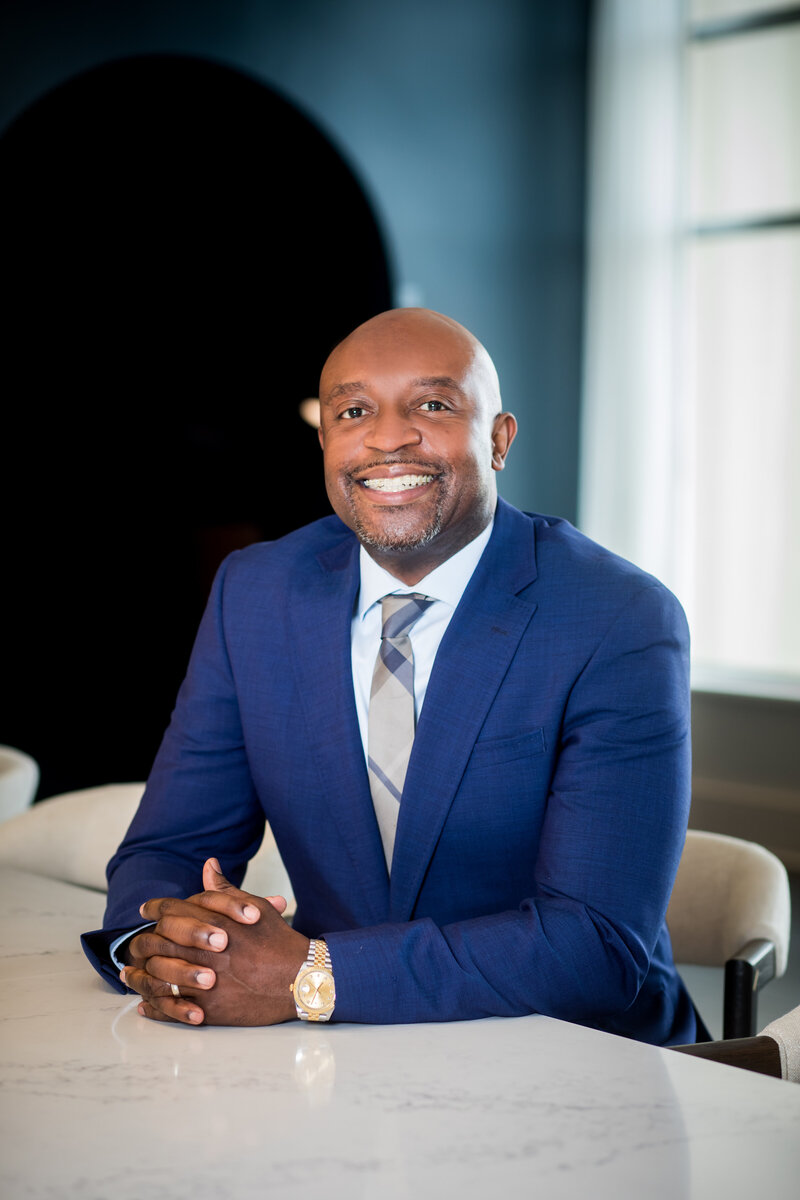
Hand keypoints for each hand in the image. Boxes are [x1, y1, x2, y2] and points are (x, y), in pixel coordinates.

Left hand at [121, 859, 307, 1026]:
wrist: (300, 977)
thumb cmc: (278, 941)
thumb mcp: (253, 907)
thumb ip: (224, 890)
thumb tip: (208, 865)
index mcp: (213, 923)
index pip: (171, 911)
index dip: (154, 909)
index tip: (145, 911)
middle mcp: (204, 950)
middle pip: (157, 943)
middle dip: (140, 943)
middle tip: (132, 945)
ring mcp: (204, 981)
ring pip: (158, 978)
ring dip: (138, 977)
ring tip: (128, 977)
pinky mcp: (208, 1008)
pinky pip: (171, 1009)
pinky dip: (154, 1007)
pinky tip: (145, 1005)